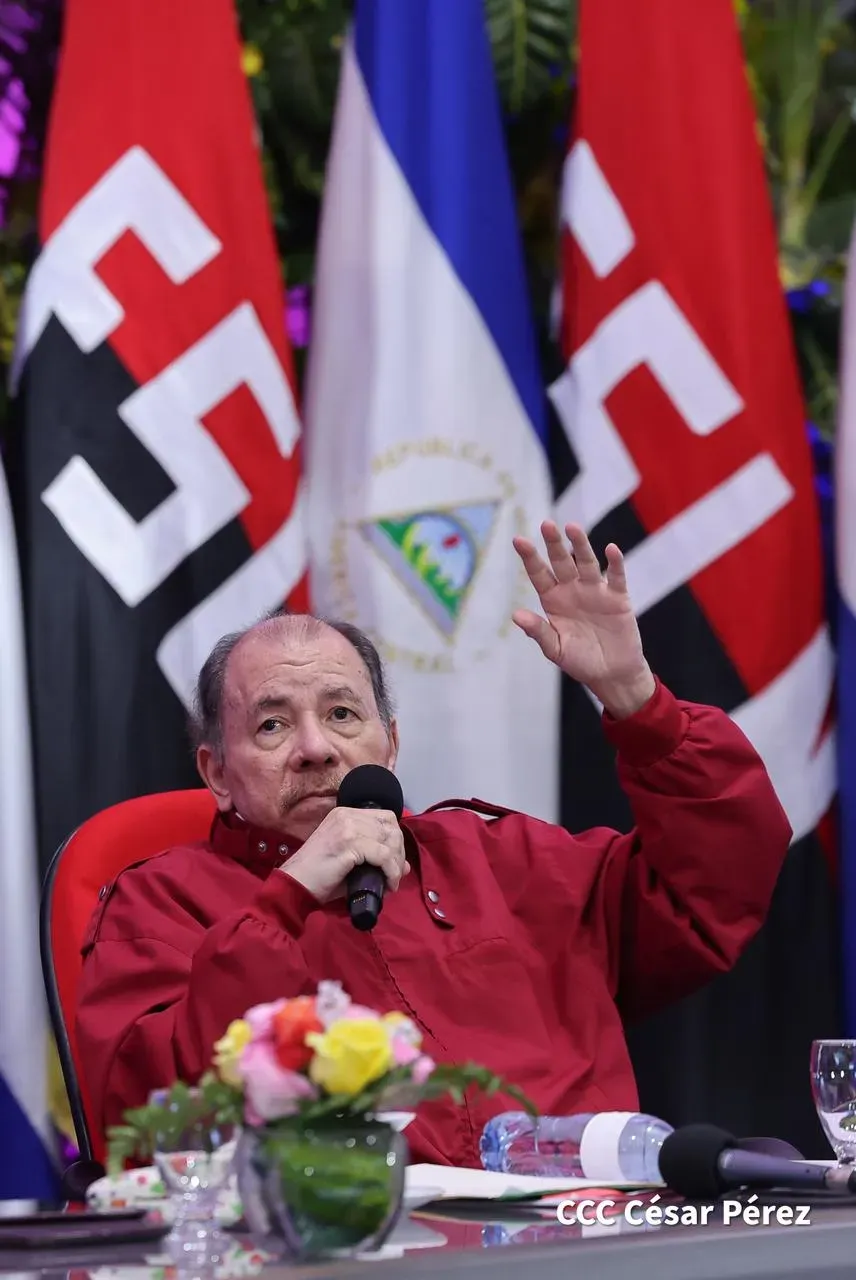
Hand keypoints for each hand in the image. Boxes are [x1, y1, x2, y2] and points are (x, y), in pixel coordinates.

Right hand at [282, 806, 409, 903]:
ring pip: (389, 840)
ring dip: (396, 863)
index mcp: (345, 814)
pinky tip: (388, 884)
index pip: (385, 817)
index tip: (394, 861)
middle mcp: (347, 815)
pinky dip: (391, 871)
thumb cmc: (318, 876)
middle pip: (390, 826)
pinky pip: (383, 855)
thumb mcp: (350, 862)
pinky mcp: (349, 843)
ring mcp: (348, 828)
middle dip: (398, 851)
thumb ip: (376, 860)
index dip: (395, 839)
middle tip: (394, 873)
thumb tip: (405, 865)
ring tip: (391, 881)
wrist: (294, 884)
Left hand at [512, 520, 655, 717]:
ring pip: (587, 563)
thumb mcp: (555, 649)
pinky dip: (615, 563)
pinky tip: (611, 549)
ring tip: (573, 528)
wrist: (612, 674)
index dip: (529, 557)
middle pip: (562, 561)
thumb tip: (516, 615)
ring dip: (581, 545)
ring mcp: (595, 591)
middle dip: (554, 544)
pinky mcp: (618, 597)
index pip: (539, 574)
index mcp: (553, 600)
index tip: (518, 539)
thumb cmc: (580, 661)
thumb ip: (538, 631)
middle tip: (546, 524)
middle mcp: (572, 590)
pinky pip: (616, 577)